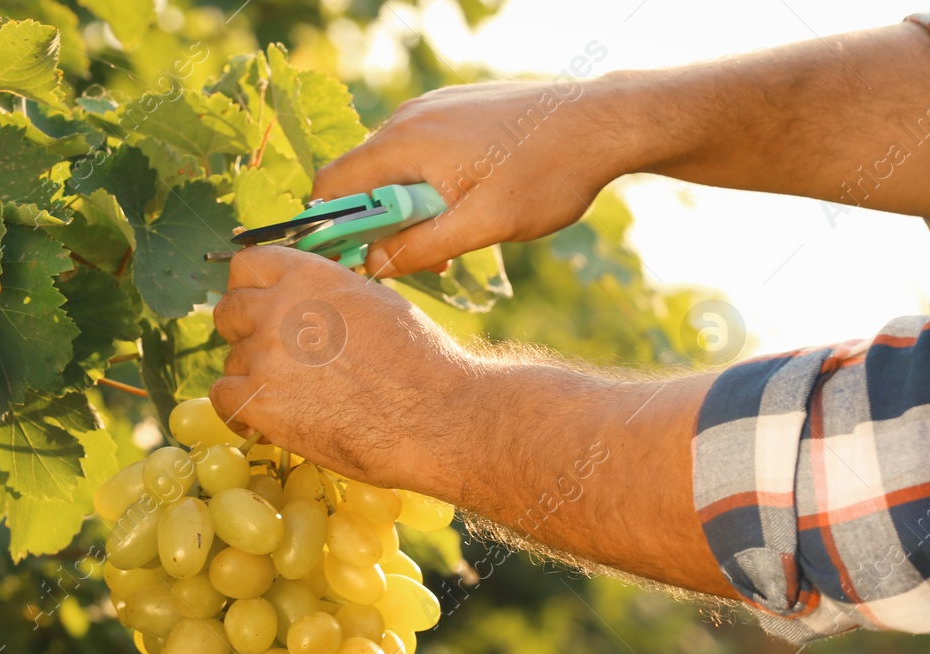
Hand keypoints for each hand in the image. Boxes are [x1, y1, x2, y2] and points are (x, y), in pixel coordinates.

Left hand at [208, 246, 471, 493]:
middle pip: (229, 312)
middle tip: (277, 358)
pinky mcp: (261, 402)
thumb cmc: (420, 363)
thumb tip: (306, 301)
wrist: (434, 416)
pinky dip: (240, 413)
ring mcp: (265, 355)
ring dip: (254, 377)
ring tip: (294, 397)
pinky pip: (223, 400)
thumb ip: (327, 294)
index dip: (250, 288)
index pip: (246, 265)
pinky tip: (266, 422)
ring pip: (232, 361)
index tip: (261, 307)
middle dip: (247, 334)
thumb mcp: (374, 302)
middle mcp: (278, 307)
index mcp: (308, 275)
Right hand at [312, 78, 639, 277]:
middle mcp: (409, 118)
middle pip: (361, 179)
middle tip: (419, 261)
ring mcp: (433, 109)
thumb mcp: (483, 226)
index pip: (332, 185)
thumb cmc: (545, 175)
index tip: (352, 263)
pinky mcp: (455, 110)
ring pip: (394, 168)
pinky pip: (421, 153)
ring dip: (408, 208)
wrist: (598, 124)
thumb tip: (373, 267)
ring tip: (453, 236)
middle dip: (377, 224)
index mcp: (405, 143)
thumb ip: (422, 248)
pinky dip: (428, 185)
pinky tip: (468, 206)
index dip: (331, 228)